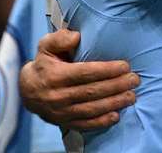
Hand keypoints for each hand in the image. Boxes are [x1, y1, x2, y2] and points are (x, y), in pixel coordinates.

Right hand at [19, 29, 138, 130]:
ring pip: (91, 109)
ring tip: (131, 96)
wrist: (27, 91)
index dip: (107, 70)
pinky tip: (116, 116)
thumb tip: (76, 37)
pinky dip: (101, 122)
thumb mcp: (46, 46)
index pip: (85, 73)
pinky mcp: (64, 123)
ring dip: (114, 103)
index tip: (125, 66)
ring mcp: (60, 112)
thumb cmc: (44, 63)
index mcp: (55, 75)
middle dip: (116, 86)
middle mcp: (57, 96)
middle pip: (92, 92)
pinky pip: (84, 124)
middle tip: (134, 80)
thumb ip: (60, 38)